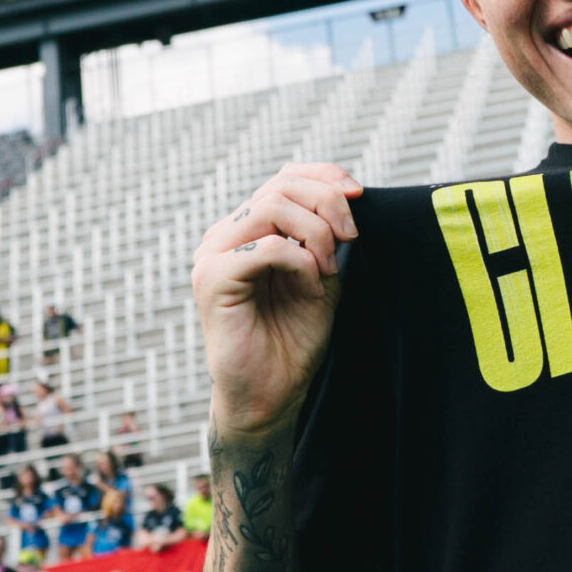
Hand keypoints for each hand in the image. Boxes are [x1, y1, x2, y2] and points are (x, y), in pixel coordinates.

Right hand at [192, 163, 362, 439]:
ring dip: (315, 235)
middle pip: (280, 186)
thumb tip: (347, 192)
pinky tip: (311, 290)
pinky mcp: (211, 279)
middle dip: (328, 205)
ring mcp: (213, 255)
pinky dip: (300, 263)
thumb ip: (325, 235)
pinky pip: (267, 247)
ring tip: (327, 272)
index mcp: (246, 231)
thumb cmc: (293, 340)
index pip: (283, 178)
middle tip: (351, 240)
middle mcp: (224, 237)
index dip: (324, 176)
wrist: (271, 395)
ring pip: (272, 207)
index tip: (360, 195)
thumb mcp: (320, 275)